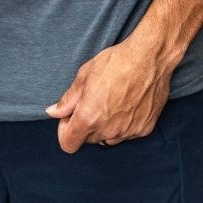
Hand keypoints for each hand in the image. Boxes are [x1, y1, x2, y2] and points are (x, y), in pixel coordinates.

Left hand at [44, 37, 174, 153]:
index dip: (65, 131)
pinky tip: (128, 104)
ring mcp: (128, 132)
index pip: (68, 144)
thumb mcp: (84, 76)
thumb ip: (68, 99)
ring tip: (112, 102)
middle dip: (85, 125)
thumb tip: (53, 112)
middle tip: (92, 103)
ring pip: (109, 138)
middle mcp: (108, 130)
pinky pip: (127, 133)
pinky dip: (124, 124)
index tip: (70, 117)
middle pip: (88, 140)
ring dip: (105, 127)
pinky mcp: (144, 129)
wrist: (150, 58)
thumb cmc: (116, 62)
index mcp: (88, 118)